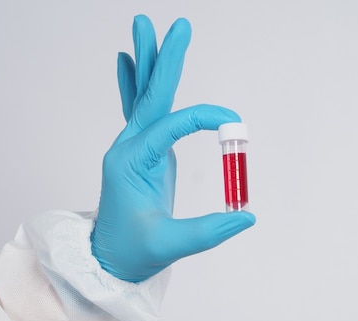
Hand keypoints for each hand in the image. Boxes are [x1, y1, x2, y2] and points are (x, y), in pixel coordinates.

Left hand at [91, 15, 255, 282]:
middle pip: (151, 95)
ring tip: (145, 28)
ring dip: (148, 61)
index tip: (237, 127)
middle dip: (165, 59)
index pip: (173, 126)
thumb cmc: (133, 252)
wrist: (109, 258)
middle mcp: (129, 147)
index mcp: (132, 162)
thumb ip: (209, 231)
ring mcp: (135, 147)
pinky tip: (126, 60)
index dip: (206, 119)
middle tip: (178, 25)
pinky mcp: (144, 151)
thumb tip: (248, 217)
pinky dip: (135, 83)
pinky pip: (139, 109)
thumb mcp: (170, 244)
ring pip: (143, 95)